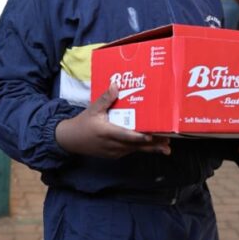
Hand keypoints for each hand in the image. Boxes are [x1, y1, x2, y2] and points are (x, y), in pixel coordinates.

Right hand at [55, 84, 171, 158]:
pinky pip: (129, 151)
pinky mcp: (114, 155)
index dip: (140, 137)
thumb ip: (105, 98)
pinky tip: (152, 146)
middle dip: (153, 145)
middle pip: (136, 146)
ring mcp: (114, 151)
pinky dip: (140, 148)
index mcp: (107, 132)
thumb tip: (116, 84)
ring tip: (166, 147)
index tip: (152, 136)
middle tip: (168, 143)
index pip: (127, 136)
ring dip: (150, 148)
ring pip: (134, 150)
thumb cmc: (83, 123)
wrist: (71, 140)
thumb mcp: (93, 109)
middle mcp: (112, 144)